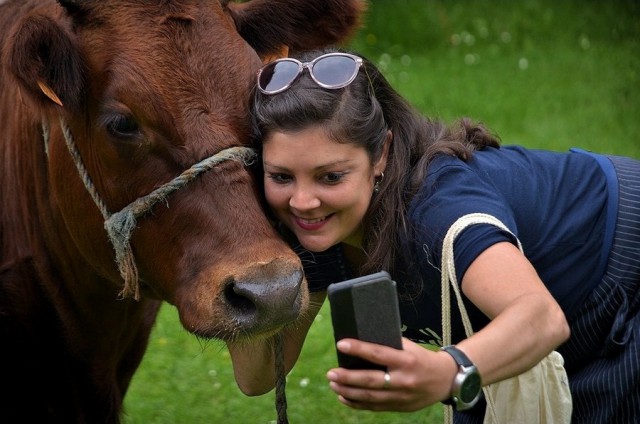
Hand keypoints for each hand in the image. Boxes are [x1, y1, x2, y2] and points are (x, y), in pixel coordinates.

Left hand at [326, 338, 455, 411]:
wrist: (445, 380)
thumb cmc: (422, 358)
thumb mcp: (410, 347)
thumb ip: (389, 344)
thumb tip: (362, 338)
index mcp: (407, 361)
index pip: (379, 354)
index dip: (359, 349)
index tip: (341, 344)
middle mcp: (404, 380)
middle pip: (371, 380)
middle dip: (348, 377)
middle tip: (331, 372)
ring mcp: (401, 397)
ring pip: (370, 396)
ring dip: (348, 391)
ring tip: (333, 383)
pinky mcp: (399, 407)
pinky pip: (374, 407)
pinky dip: (357, 403)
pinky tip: (344, 396)